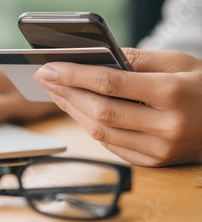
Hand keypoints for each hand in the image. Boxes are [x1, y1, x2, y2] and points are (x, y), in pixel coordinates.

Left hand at [35, 48, 201, 166]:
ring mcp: (159, 150)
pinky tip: (76, 110)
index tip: (49, 67)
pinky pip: (111, 145)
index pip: (110, 84)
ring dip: (72, 110)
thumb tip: (95, 58)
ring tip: (54, 92)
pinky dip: (89, 126)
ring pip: (100, 132)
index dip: (74, 75)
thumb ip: (136, 59)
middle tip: (43, 78)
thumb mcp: (178, 62)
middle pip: (100, 111)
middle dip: (65, 92)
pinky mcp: (153, 162)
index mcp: (172, 95)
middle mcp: (165, 127)